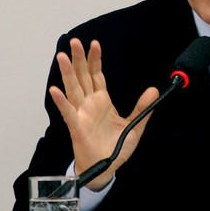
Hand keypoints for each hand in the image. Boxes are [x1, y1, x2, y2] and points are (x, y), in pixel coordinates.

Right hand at [49, 38, 158, 190]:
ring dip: (67, 73)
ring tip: (62, 57)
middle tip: (75, 42)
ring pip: (73, 90)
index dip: (95, 60)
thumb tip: (153, 90)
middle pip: (82, 77)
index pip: (96, 75)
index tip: (94, 44)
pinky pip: (68, 113)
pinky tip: (55, 90)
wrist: (106, 168)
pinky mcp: (77, 127)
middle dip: (78, 59)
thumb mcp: (134, 125)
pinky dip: (61, 102)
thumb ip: (143, 107)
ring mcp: (81, 114)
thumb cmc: (115, 148)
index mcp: (102, 101)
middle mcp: (89, 104)